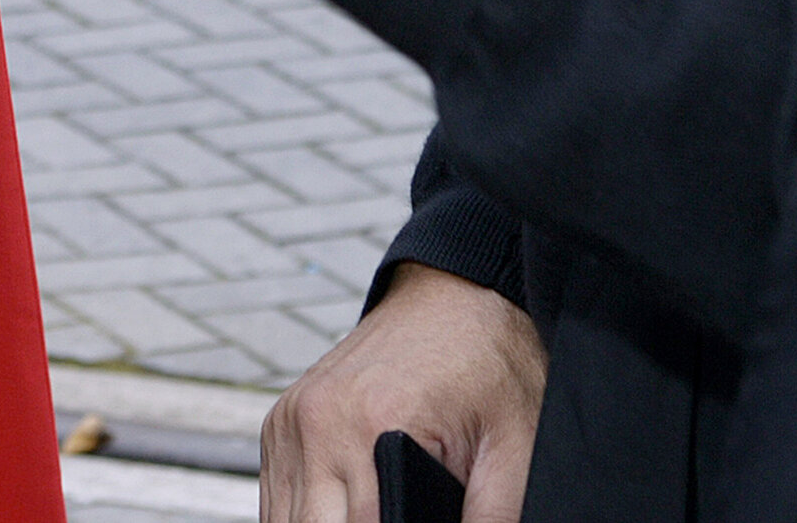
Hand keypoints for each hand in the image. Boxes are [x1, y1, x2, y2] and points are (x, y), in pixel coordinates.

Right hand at [262, 265, 546, 522]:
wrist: (455, 296)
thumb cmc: (490, 364)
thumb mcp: (517, 447)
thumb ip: (495, 516)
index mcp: (373, 422)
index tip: (417, 521)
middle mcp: (318, 419)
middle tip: (407, 513)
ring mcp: (291, 418)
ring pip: (285, 522)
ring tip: (384, 508)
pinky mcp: (280, 421)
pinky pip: (278, 497)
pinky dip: (307, 517)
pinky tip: (345, 511)